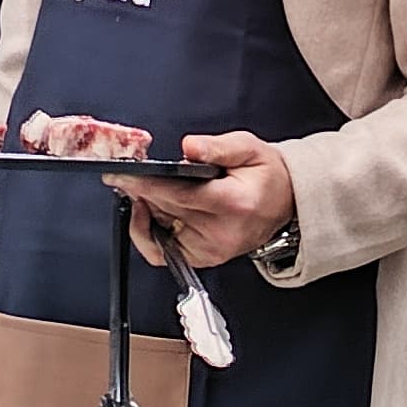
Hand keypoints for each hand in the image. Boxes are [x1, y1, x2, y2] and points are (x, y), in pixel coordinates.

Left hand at [115, 132, 295, 266]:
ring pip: (160, 229)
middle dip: (140, 191)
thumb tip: (189, 148)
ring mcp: (212, 250)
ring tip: (140, 188)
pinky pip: (161, 251)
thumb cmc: (266, 176)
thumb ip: (217, 147)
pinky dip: (147, 233)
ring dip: (145, 207)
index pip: (180, 195)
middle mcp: (222, 232)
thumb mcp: (249, 148)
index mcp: (235, 203)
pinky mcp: (203, 259)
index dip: (146, 185)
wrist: (284, 203)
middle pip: (166, 210)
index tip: (123, 175)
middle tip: (123, 175)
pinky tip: (147, 212)